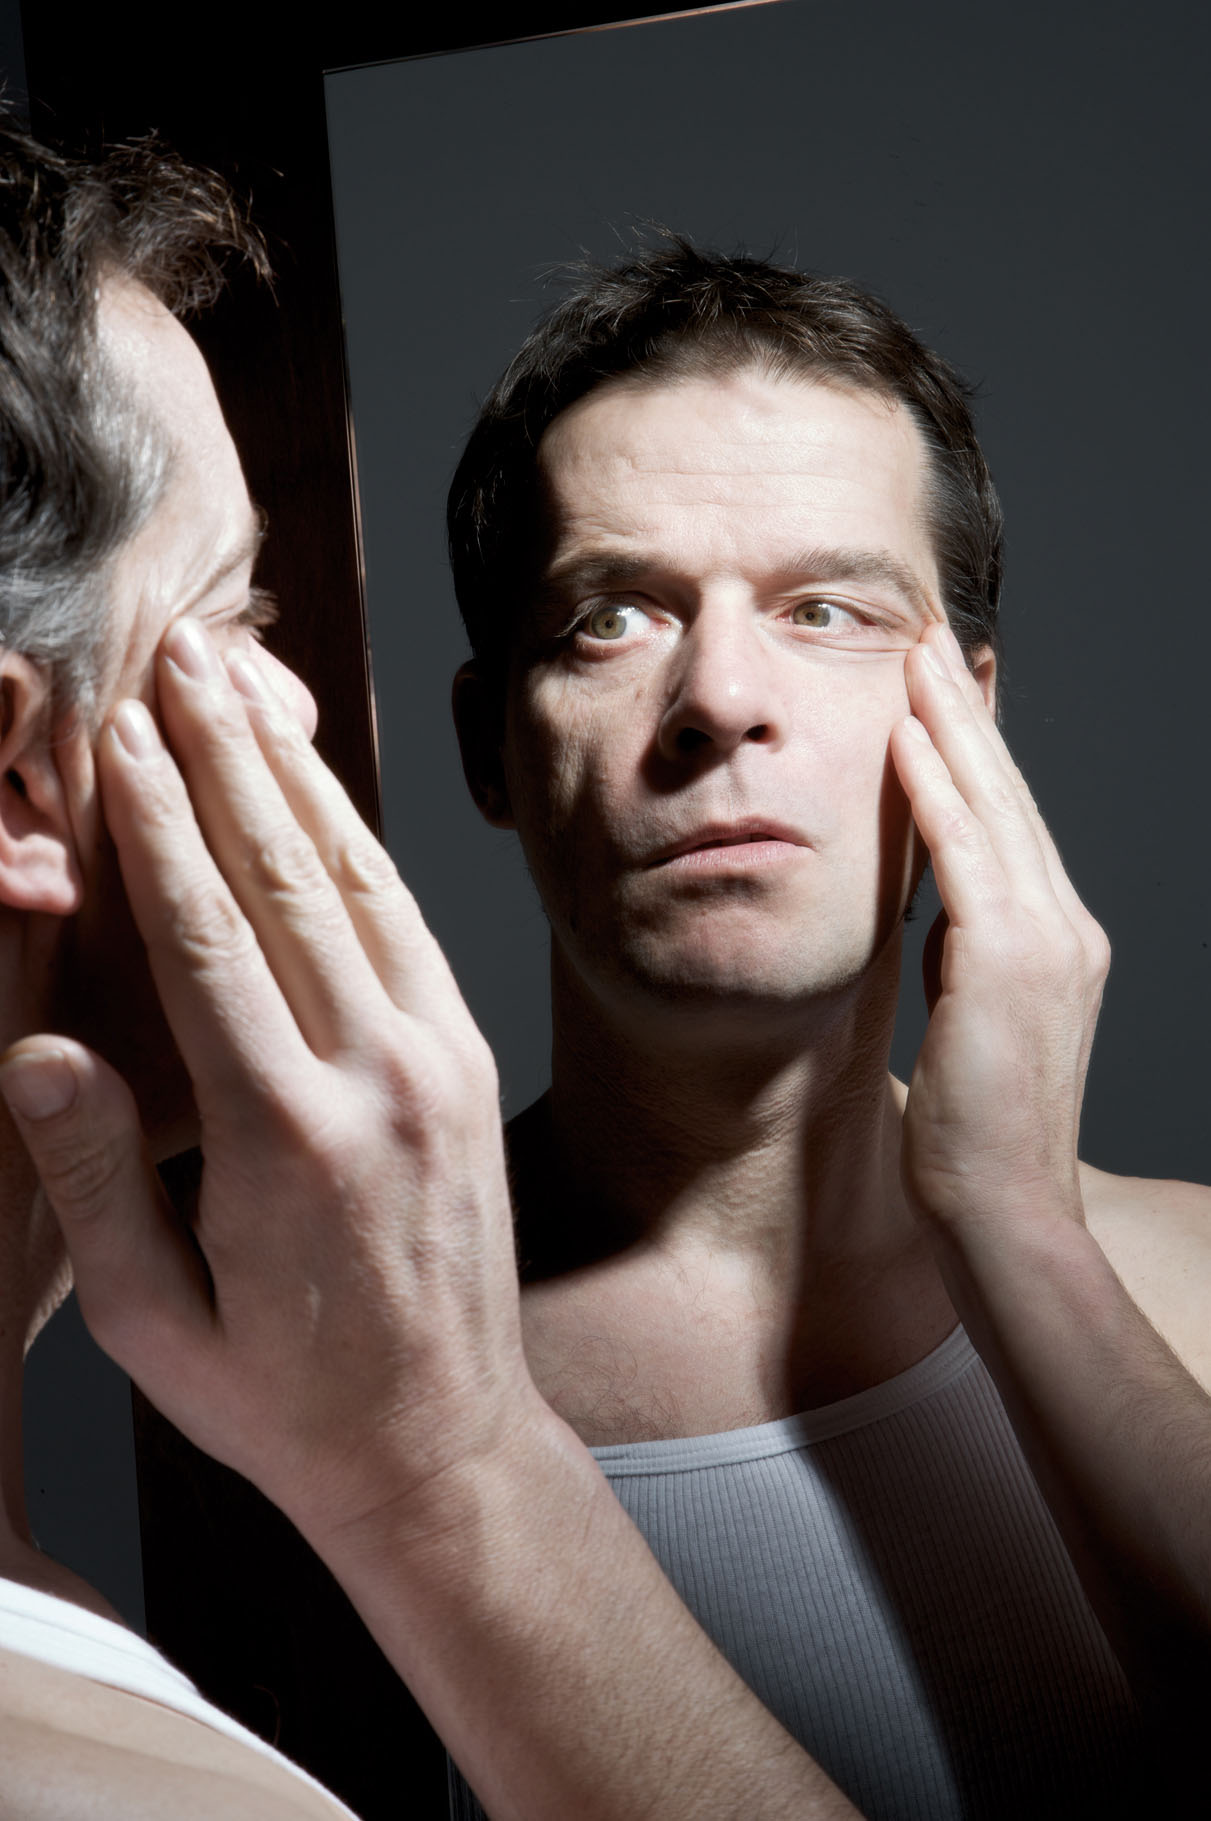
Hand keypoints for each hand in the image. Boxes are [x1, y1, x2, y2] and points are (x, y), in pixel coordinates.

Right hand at [0, 620, 534, 1549]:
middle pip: (287, 877)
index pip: (206, 937)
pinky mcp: (469, 1062)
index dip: (154, 821)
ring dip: (295, 772)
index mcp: (284, 1137)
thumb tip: (39, 1048)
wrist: (439, 1439)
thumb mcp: (152, 1319)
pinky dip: (360, 842)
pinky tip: (319, 788)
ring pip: (358, 881)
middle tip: (181, 652)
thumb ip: (95, 1176)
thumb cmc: (280, 1394)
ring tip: (245, 684)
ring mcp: (439, 1062)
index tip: (115, 730)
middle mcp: (376, 1078)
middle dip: (224, 753)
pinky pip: (409, 925)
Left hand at [889, 620, 1109, 1237]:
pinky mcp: (1009, 962)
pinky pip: (966, 853)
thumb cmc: (975, 1132)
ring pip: (993, 805)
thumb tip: (937, 912)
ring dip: (948, 724)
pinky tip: (905, 735)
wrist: (1003, 1209)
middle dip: (966, 711)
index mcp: (1057, 942)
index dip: (978, 750)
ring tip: (914, 656)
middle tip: (932, 638)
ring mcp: (1047, 941)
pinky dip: (937, 789)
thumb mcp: (970, 1022)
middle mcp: (1065, 927)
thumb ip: (963, 958)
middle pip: (1010, 794)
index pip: (1012, 823)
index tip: (946, 689)